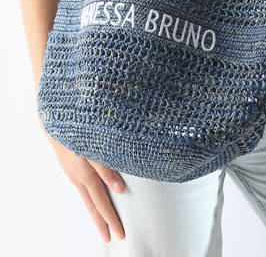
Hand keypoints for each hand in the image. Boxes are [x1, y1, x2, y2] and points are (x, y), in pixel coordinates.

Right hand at [37, 116, 125, 242]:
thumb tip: (121, 189)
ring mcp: (72, 171)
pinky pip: (81, 187)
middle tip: (112, 238)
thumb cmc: (79, 128)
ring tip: (102, 224)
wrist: (55, 118)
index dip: (111, 218)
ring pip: (86, 197)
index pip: (102, 202)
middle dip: (103, 222)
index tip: (120, 233)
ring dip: (95, 211)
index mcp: (86, 174)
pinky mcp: (70, 165)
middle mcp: (78, 177)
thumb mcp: (96, 147)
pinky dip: (88, 197)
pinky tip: (92, 198)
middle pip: (93, 205)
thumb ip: (108, 168)